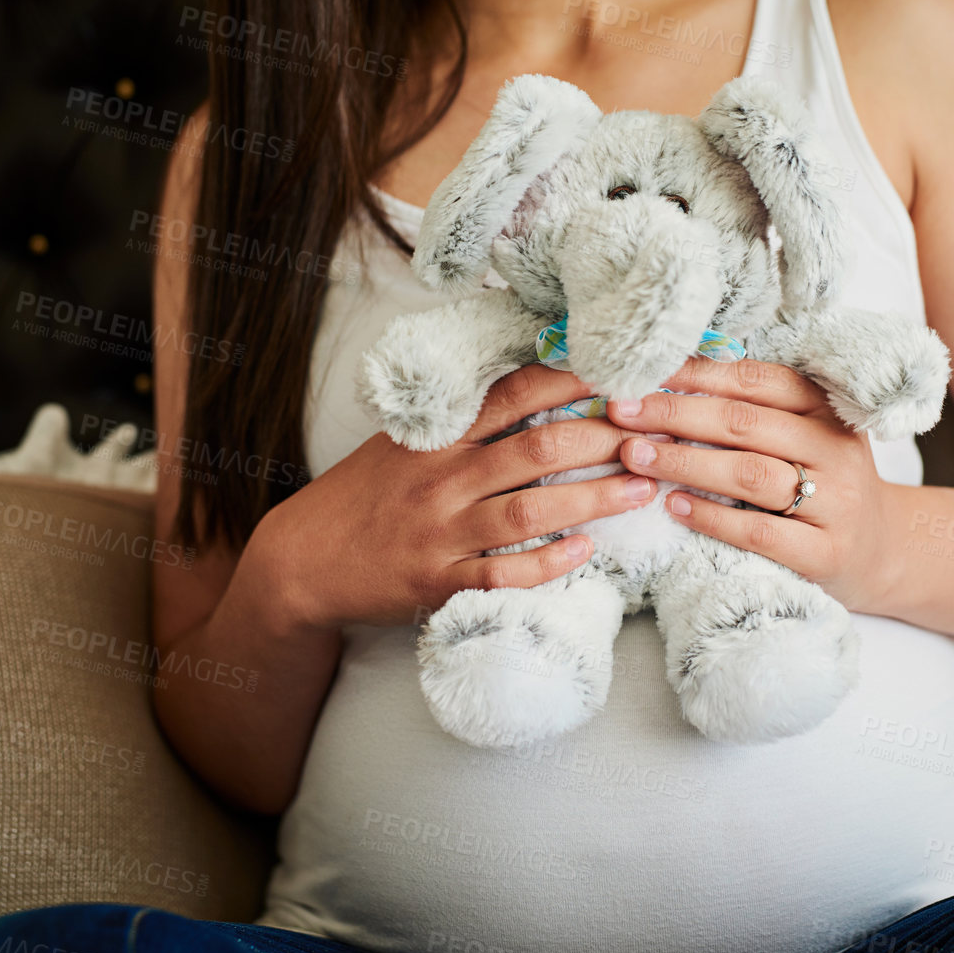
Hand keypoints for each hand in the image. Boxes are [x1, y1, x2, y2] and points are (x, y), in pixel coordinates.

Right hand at [256, 363, 659, 629]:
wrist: (301, 560)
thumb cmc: (363, 495)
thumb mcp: (404, 441)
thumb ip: (462, 417)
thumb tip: (532, 375)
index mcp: (437, 436)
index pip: (514, 393)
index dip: (572, 378)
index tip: (622, 370)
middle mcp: (441, 479)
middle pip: (536, 450)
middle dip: (602, 439)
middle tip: (653, 433)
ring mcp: (441, 533)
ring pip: (531, 512)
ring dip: (594, 498)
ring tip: (643, 488)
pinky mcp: (439, 583)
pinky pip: (504, 575)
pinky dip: (550, 563)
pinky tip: (588, 550)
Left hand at [604, 356, 895, 613]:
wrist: (883, 554)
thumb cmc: (824, 486)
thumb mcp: (805, 437)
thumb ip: (754, 410)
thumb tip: (668, 382)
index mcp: (827, 410)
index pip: (756, 380)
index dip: (696, 374)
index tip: (642, 372)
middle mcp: (836, 450)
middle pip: (745, 423)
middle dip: (675, 414)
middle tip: (622, 412)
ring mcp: (836, 503)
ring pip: (751, 474)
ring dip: (685, 463)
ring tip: (636, 456)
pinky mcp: (826, 553)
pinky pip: (760, 532)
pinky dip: (713, 517)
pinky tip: (675, 507)